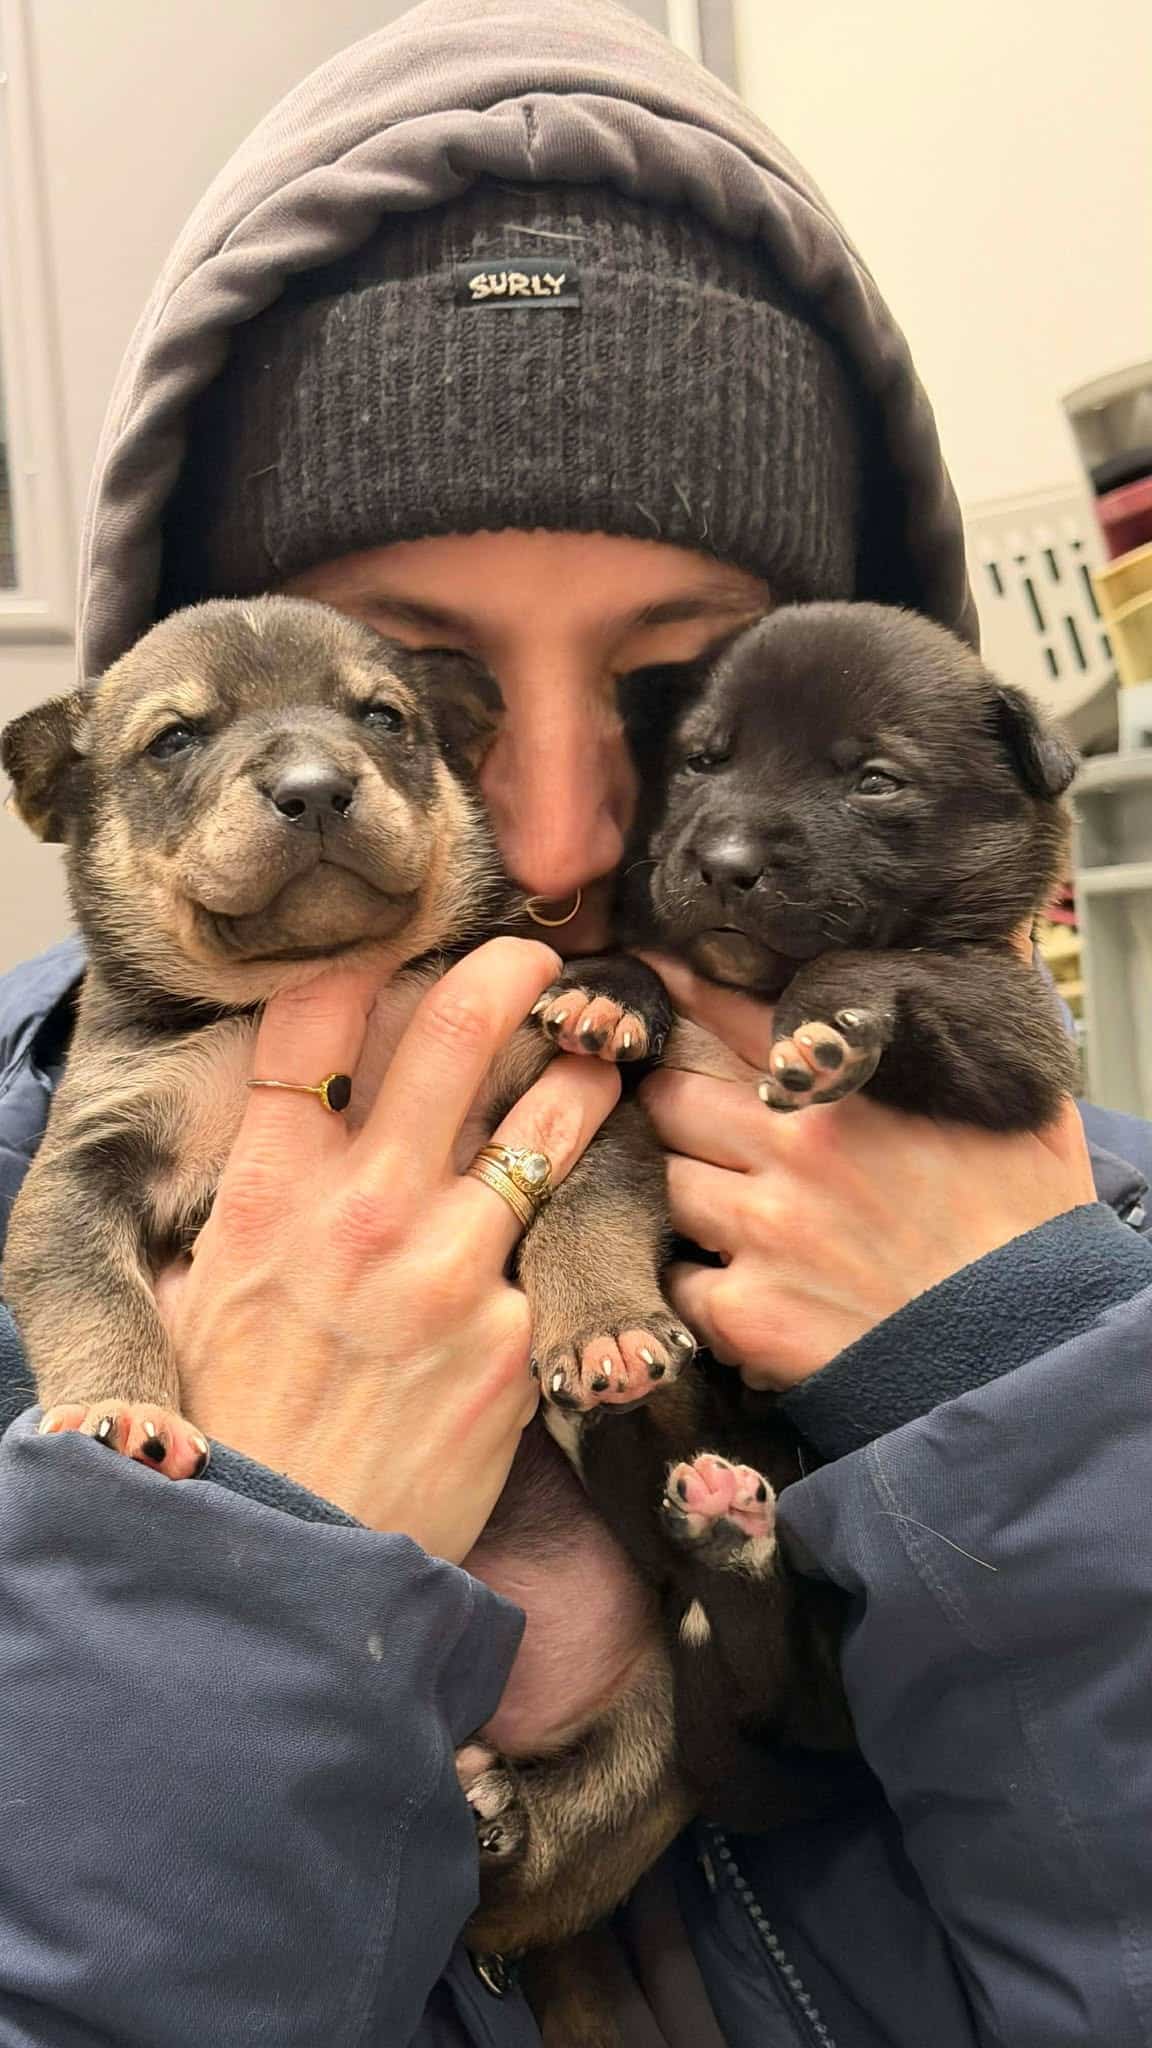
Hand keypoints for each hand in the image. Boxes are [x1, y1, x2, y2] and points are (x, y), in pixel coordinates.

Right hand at [155, 938, 620, 1553]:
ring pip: (545, 1127)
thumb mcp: (201, 1293)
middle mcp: (364, 1210)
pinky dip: (553, 1239)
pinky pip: (547, 1255)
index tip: (397, 948)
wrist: (287, 1562)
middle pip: (453, 1036)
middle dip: (506, 975)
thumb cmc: (232, 1427)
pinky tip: (569, 1235)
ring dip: (581, 1078)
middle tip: (536, 959)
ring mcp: (452, 1268)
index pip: (314, 1027)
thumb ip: (257, 1204)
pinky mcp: (516, 1334)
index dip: (360, 967)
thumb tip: (297, 1140)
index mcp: (269, 1194)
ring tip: (601, 1058)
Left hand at [638, 955, 1095, 1389]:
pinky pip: (676, 1274)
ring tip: (705, 1194)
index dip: (679, 987)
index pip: (725, 1007)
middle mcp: (788, 1148)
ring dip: (675, 1182)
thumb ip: (993, 1006)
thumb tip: (999, 929)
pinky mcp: (745, 1311)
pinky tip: (722, 1275)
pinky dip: (688, 1274)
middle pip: (669, 1094)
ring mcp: (759, 1231)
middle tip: (679, 1110)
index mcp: (842, 1085)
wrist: (1027, 1353)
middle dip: (669, 1098)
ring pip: (661, 1177)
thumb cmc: (1028, 1225)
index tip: (649, 974)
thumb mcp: (1024, 1097)